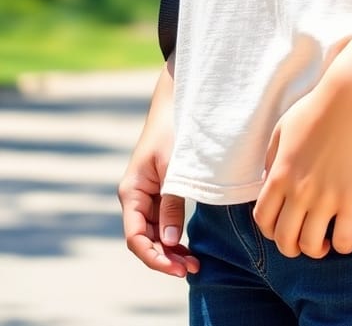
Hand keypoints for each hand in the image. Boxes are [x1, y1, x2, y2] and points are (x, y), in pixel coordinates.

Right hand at [119, 145, 198, 277]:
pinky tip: (188, 249)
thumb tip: (170, 241)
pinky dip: (174, 238)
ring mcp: (146, 197)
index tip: (177, 269)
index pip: (136, 237)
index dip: (154, 257)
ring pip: (155, 235)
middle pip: (145, 240)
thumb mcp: (174, 168)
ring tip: (195, 265)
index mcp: (131, 192)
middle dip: (166, 258)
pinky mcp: (159, 193)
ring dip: (171, 251)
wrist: (175, 106)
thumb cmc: (172, 132)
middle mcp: (135, 198)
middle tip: (193, 270)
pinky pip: (163, 223)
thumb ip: (171, 204)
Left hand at [252, 70, 351, 259]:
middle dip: (292, 248)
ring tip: (326, 241)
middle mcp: (298, 191)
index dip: (271, 231)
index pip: (263, 220)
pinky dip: (344, 246)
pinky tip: (347, 238)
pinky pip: (344, 239)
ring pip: (312, 246)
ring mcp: (325, 197)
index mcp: (278, 175)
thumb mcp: (282, 130)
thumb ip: (271, 159)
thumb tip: (266, 184)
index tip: (284, 227)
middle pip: (285, 240)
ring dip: (317, 250)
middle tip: (304, 240)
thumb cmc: (317, 109)